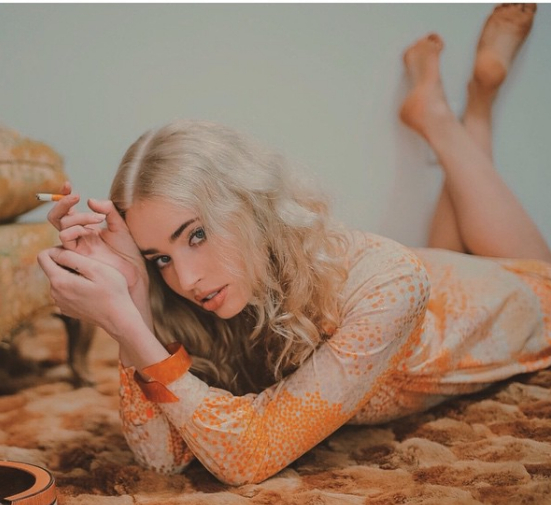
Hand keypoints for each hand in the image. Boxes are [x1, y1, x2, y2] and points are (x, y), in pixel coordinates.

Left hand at [37, 247, 137, 335]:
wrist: (118, 318)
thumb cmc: (112, 291)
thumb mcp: (96, 268)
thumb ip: (72, 258)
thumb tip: (54, 252)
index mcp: (59, 281)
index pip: (43, 257)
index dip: (56, 250)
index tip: (74, 253)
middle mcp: (55, 293)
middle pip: (52, 269)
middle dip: (66, 263)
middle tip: (89, 266)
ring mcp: (61, 303)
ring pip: (60, 280)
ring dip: (72, 276)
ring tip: (92, 280)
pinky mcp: (68, 309)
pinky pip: (66, 292)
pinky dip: (75, 288)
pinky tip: (91, 292)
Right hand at [46, 183, 151, 326]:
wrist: (135, 272)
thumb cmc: (129, 251)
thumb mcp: (120, 225)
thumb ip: (108, 210)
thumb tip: (91, 200)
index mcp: (86, 227)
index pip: (69, 209)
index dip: (64, 195)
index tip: (68, 183)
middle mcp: (78, 236)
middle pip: (57, 216)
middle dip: (63, 204)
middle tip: (76, 196)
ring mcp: (76, 246)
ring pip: (61, 226)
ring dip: (77, 217)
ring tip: (97, 219)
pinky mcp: (77, 256)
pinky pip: (66, 239)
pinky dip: (75, 229)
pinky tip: (90, 231)